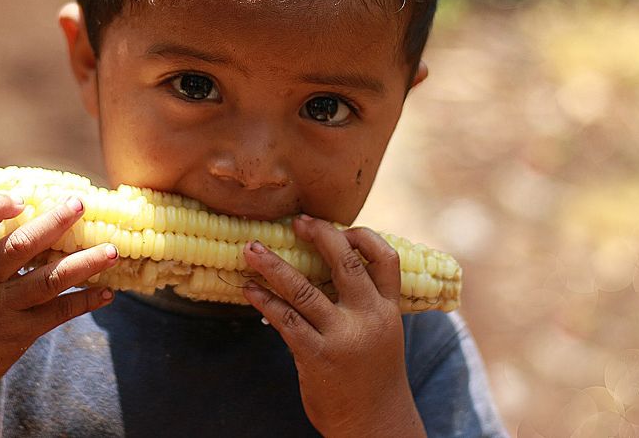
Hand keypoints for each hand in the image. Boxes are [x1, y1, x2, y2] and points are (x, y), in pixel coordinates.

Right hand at [0, 195, 117, 435]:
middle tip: (79, 204)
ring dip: (84, 263)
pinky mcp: (17, 334)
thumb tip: (25, 206)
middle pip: (19, 248)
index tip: (22, 198)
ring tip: (112, 249)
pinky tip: (107, 292)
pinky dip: (84, 301)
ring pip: (48, 281)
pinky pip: (57, 313)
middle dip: (53, 223)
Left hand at [242, 215, 425, 437]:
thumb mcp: (382, 334)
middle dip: (319, 234)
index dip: (364, 237)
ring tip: (250, 249)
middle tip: (296, 221)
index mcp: (389, 309)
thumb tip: (325, 268)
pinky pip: (284, 319)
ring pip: (303, 288)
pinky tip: (249, 289)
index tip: (340, 227)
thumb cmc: (372, 376)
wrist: (375, 426)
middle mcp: (369, 317)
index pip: (387, 259)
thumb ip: (364, 303)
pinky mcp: (316, 356)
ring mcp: (342, 336)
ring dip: (272, 265)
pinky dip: (263, 300)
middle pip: (346, 262)